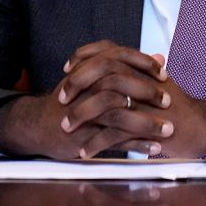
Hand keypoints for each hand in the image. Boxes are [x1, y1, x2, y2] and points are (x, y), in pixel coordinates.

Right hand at [0, 40, 170, 158]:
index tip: (164, 74)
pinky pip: (113, 142)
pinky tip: (153, 147)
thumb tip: (160, 57)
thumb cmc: (73, 98)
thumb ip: (130, 67)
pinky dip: (135, 145)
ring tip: (168, 130)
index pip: (119, 57)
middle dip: (147, 93)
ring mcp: (83, 114)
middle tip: (168, 101)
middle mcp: (85, 90)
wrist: (38, 125)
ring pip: (118, 116)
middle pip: (119, 85)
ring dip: (146, 123)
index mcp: (89, 70)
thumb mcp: (95, 77)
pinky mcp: (83, 138)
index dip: (143, 63)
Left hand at [64, 45, 205, 159]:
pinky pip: (114, 133)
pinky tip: (85, 151)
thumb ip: (150, 70)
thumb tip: (150, 56)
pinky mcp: (146, 126)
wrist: (202, 127)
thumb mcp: (163, 83)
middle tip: (61, 97)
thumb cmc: (180, 107)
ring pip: (105, 101)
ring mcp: (144, 102)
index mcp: (143, 68)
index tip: (68, 67)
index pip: (109, 50)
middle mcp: (143, 80)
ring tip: (67, 128)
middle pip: (103, 70)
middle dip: (77, 84)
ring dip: (81, 115)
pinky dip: (96, 143)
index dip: (86, 56)